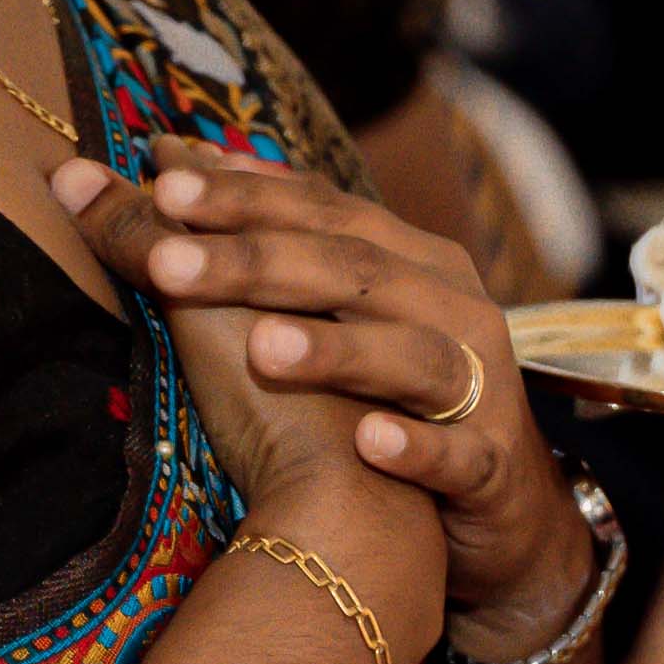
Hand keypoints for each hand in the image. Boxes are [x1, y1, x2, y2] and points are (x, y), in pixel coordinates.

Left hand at [53, 147, 582, 657]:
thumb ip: (277, 243)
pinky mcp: (489, 468)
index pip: (324, 212)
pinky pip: (457, 457)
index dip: (245, 196)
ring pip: (410, 355)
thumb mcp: (349, 311)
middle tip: (163, 259)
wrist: (501, 502)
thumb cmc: (400, 394)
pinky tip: (368, 442)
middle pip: (353, 271)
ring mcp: (477, 387)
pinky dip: (417, 447)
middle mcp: (451, 308)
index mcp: (415, 260)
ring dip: (337, 350)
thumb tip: (178, 161)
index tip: (161, 183)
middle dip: (255, 261)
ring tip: (259, 346)